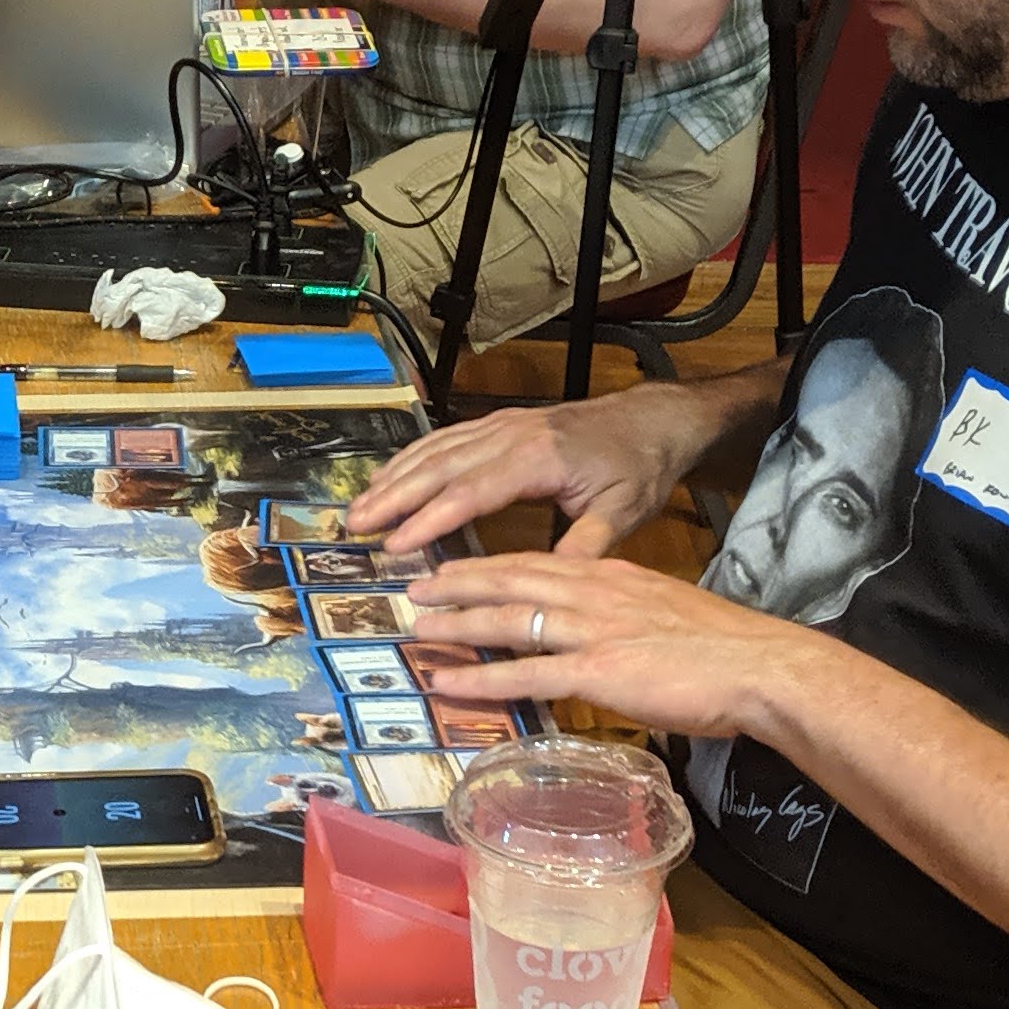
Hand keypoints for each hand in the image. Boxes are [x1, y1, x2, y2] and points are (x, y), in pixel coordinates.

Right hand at [350, 384, 711, 557]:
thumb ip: (583, 547)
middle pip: (441, 466)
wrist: (652, 419)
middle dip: (395, 497)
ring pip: (437, 448)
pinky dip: (413, 457)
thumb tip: (545, 588)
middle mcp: (513, 434)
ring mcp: (504, 424)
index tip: (397, 545)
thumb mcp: (622, 511)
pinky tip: (391, 476)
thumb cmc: (638, 467)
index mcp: (540, 457)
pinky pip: (447, 437)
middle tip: (355, 527)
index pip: (472, 491)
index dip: (431, 519)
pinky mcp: (502, 422)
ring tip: (360, 507)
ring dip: (395, 477)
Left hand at [405, 550, 817, 742]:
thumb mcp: (665, 612)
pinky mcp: (597, 671)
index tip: (453, 569)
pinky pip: (525, 673)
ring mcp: (593, 630)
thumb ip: (624, 616)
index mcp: (611, 575)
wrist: (761, 666)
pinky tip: (449, 683)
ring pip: (509, 619)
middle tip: (415, 589)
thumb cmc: (724, 648)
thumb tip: (598, 635)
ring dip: (457, 624)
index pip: (535, 561)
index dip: (488, 565)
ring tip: (418, 629)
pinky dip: (481, 677)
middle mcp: (594, 593)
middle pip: (510, 579)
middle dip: (457, 583)